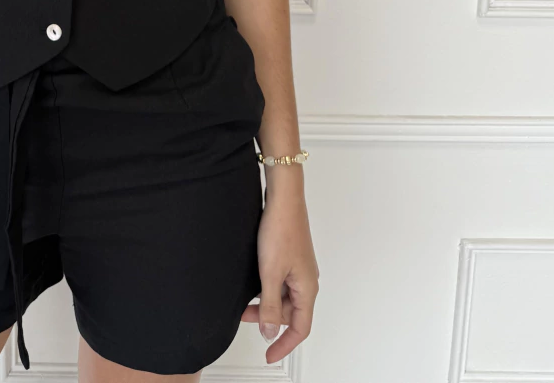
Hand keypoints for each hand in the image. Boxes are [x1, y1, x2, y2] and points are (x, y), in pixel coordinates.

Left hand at [241, 186, 318, 362]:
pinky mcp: (290, 257)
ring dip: (265, 302)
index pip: (300, 328)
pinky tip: (253, 282)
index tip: (269, 355)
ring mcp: (298, 268)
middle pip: (289, 313)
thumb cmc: (281, 229)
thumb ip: (269, 305)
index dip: (284, 345)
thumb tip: (270, 332)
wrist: (283, 197)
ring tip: (245, 300)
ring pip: (283, 297)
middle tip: (245, 316)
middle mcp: (306, 280)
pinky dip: (266, 287)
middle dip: (268, 318)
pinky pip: (280, 282)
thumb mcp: (270, 273)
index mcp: (307, 288)